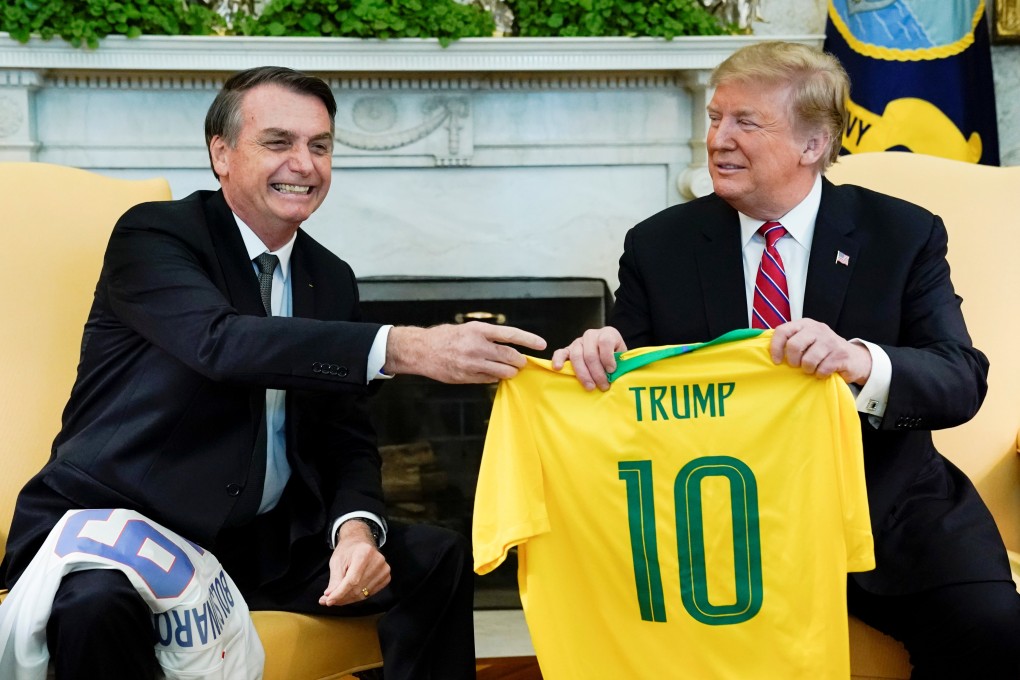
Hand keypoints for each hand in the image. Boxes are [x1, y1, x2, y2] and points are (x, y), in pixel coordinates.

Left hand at [319, 521, 390, 606]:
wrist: (360, 543)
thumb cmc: (347, 551)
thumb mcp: (337, 561)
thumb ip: (334, 580)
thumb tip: (329, 598)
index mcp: (364, 553)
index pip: (352, 580)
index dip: (339, 593)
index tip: (328, 601)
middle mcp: (377, 561)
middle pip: (357, 588)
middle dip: (341, 597)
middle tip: (328, 600)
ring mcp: (384, 569)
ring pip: (363, 594)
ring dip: (348, 598)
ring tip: (337, 596)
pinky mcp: (386, 576)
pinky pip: (370, 593)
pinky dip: (357, 596)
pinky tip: (349, 593)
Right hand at [383, 321, 545, 383]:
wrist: (421, 350)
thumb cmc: (446, 337)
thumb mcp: (467, 329)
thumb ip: (487, 336)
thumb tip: (508, 345)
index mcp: (478, 330)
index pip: (510, 334)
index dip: (528, 340)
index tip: (542, 344)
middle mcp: (477, 346)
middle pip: (510, 356)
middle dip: (520, 361)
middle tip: (521, 362)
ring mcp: (472, 363)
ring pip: (503, 372)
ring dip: (510, 372)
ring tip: (510, 370)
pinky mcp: (467, 377)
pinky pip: (489, 380)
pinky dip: (494, 377)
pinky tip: (491, 374)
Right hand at [551, 327, 627, 391]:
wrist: (607, 356)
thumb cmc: (617, 359)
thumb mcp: (622, 358)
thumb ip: (620, 363)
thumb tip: (616, 376)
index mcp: (608, 333)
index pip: (605, 342)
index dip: (608, 358)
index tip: (612, 371)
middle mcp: (592, 335)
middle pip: (591, 353)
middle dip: (597, 373)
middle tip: (603, 386)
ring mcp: (578, 342)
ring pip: (577, 356)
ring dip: (583, 374)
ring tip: (590, 387)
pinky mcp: (568, 350)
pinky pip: (560, 352)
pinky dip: (558, 360)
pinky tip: (558, 368)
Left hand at [769, 319, 871, 384]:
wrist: (855, 358)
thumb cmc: (822, 351)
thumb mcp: (807, 340)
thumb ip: (790, 341)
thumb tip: (765, 350)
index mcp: (805, 324)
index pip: (782, 330)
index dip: (776, 347)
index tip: (776, 361)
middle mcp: (817, 329)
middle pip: (794, 345)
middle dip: (793, 361)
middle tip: (797, 366)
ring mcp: (830, 341)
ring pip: (808, 360)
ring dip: (808, 370)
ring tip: (812, 369)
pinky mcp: (841, 354)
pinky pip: (822, 369)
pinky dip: (820, 374)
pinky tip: (823, 371)